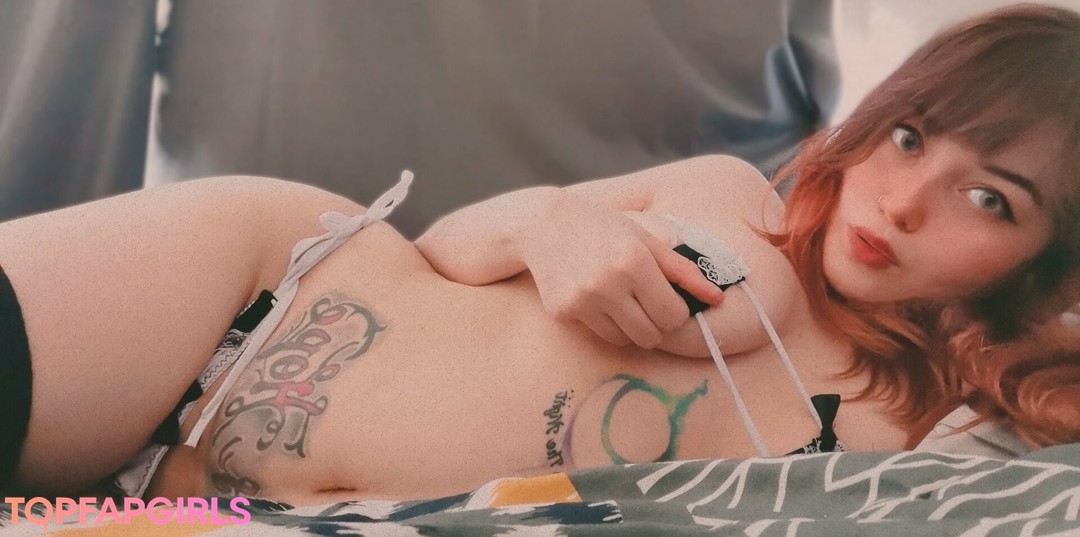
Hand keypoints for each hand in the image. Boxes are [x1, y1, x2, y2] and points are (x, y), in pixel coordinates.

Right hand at [519, 195, 724, 347]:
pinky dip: (609, 325)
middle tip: (648, 304)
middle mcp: (608, 283)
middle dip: (657, 324)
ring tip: (624, 301)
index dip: (676, 311)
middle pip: (653, 334)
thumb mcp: (647, 239)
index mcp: (635, 260)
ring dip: (633, 327)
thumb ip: (684, 271)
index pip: (674, 315)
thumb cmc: (605, 229)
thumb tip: (719, 300)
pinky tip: (600, 300)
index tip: (668, 299)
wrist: (546, 225)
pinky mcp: (565, 312)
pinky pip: (602, 335)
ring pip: (627, 340)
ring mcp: (584, 300)